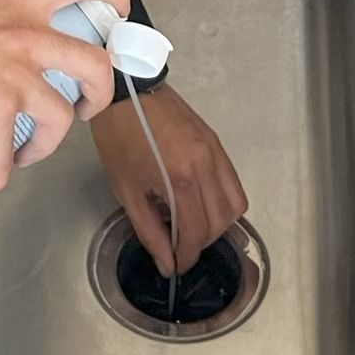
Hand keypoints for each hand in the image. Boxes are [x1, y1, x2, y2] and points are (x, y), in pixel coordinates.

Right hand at [0, 0, 123, 202]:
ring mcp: (12, 75)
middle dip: (99, 96)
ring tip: (23, 154)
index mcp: (20, 2)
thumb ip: (3, 21)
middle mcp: (26, 35)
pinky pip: (7, 158)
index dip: (116, 2)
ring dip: (44, 146)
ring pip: (61, 118)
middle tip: (82, 108)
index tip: (116, 27)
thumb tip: (17, 45)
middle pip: (96, 65)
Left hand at [91, 87, 246, 276]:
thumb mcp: (126, 190)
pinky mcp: (217, 142)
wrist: (125, 89)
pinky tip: (201, 202)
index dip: (186, 256)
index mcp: (180, 179)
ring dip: (217, 223)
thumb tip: (167, 263)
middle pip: (220, 222)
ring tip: (192, 225)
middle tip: (180, 247)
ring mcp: (216, 152)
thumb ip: (149, 230)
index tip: (175, 265)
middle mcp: (206, 166)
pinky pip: (233, 181)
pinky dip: (223, 200)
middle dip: (201, 243)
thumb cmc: (119, 138)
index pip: (197, 233)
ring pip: (235, 204)